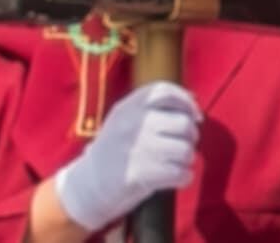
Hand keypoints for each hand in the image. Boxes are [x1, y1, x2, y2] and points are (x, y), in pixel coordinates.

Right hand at [52, 84, 201, 232]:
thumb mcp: (124, 120)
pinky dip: (183, 177)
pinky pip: (179, 173)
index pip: (165, 91)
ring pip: (185, 149)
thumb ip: (153, 108)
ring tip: (176, 163)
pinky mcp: (140, 174)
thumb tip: (193, 102)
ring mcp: (136, 149)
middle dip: (190, 136)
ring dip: (186, 159)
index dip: (186, 102)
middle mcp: (132, 124)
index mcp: (127, 107)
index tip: (194, 116)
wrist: (84, 187)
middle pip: (183, 123)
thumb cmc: (114, 152)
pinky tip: (176, 178)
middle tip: (182, 145)